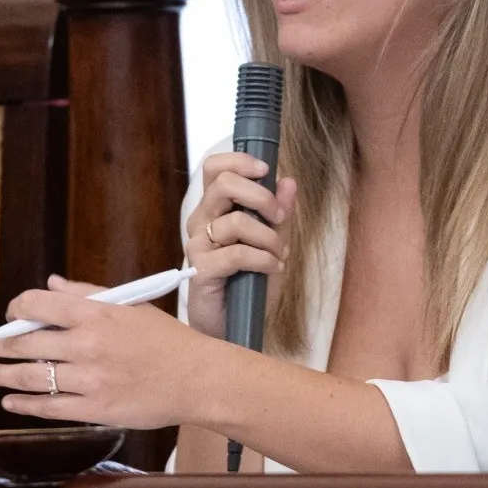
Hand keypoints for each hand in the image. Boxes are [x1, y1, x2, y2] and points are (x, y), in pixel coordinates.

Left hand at [0, 283, 222, 428]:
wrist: (197, 378)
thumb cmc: (166, 339)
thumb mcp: (130, 306)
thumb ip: (87, 294)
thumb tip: (49, 284)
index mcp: (97, 314)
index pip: (38, 306)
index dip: (17, 309)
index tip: (8, 315)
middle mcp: (87, 345)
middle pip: (24, 343)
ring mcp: (89, 379)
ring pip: (29, 377)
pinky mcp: (94, 409)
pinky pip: (49, 407)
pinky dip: (24, 404)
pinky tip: (10, 401)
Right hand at [183, 152, 298, 336]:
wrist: (234, 326)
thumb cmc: (250, 282)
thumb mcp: (274, 242)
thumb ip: (280, 213)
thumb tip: (289, 181)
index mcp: (214, 208)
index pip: (214, 167)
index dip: (240, 161)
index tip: (267, 170)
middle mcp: (201, 221)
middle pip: (224, 183)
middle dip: (262, 196)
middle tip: (280, 217)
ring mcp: (197, 245)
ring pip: (236, 220)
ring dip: (268, 236)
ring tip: (279, 253)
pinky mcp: (200, 271)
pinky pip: (237, 253)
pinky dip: (264, 259)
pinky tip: (273, 268)